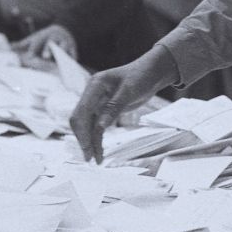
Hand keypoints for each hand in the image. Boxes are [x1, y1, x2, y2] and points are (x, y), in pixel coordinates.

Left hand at [12, 24, 76, 65]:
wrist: (62, 31)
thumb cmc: (44, 38)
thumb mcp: (33, 39)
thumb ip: (22, 44)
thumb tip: (8, 47)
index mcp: (43, 36)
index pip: (38, 42)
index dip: (34, 49)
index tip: (30, 56)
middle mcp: (54, 38)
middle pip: (51, 43)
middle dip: (48, 49)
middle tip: (45, 56)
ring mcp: (64, 42)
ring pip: (63, 47)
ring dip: (61, 53)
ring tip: (60, 62)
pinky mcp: (72, 49)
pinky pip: (72, 55)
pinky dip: (71, 59)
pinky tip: (69, 66)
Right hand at [68, 45, 177, 162]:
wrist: (151, 71)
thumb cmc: (142, 76)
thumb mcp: (129, 92)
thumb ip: (113, 109)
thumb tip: (99, 128)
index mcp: (95, 85)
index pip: (82, 111)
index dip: (82, 132)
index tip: (88, 150)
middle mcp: (92, 93)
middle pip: (80, 119)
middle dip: (84, 139)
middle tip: (91, 159)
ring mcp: (96, 100)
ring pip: (87, 124)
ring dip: (90, 140)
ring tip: (96, 159)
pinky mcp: (103, 107)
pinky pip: (95, 124)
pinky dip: (96, 137)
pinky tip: (99, 149)